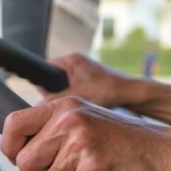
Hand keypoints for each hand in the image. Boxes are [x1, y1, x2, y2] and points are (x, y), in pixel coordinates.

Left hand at [0, 96, 170, 170]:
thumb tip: (18, 153)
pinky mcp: (94, 166)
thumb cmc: (127, 143)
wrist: (167, 153)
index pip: (13, 124)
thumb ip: (53, 130)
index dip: (9, 149)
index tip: (22, 162)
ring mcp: (81, 142)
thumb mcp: (86, 121)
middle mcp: (69, 119)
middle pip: (25, 163)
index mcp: (63, 105)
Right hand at [44, 53, 170, 125]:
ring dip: (65, 100)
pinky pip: (73, 92)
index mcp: (70, 60)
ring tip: (72, 109)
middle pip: (52, 81)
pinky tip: (80, 110)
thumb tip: (36, 109)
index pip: (44, 70)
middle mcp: (76, 63)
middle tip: (58, 107)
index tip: (44, 100)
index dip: (42, 85)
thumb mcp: (77, 96)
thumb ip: (54, 101)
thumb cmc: (109, 91)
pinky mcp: (89, 82)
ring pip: (63, 88)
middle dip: (53, 95)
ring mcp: (83, 72)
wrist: (133, 95)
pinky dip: (74, 101)